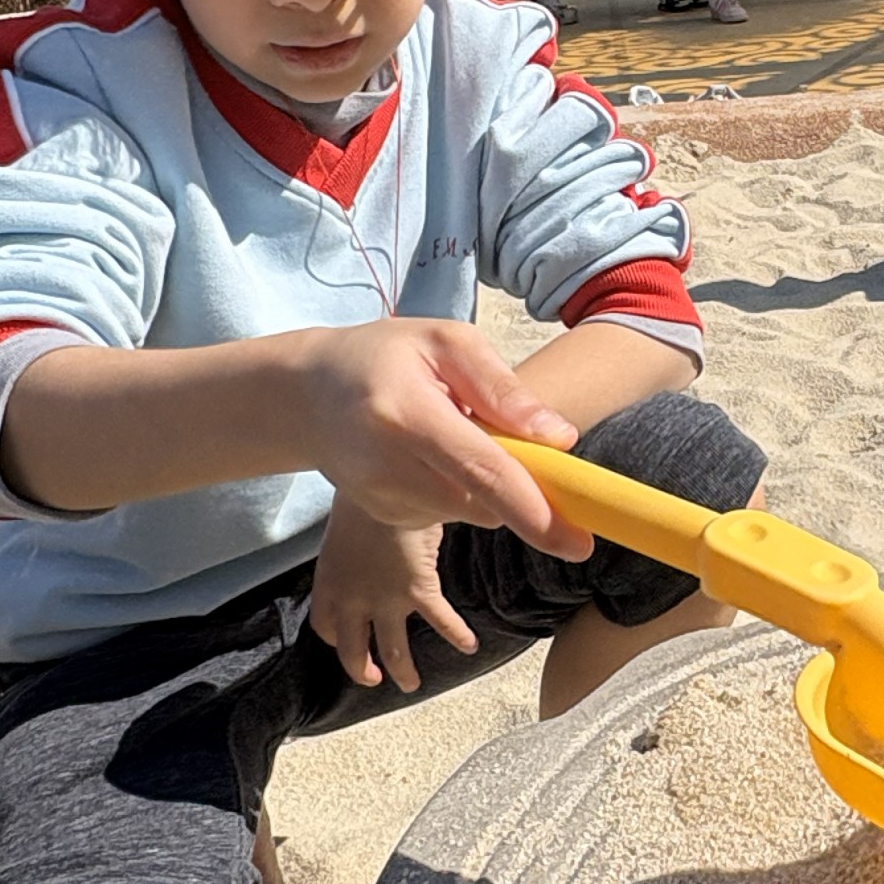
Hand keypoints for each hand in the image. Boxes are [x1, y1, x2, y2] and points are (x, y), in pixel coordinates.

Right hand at [296, 318, 591, 557]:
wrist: (306, 394)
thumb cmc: (384, 356)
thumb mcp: (446, 342)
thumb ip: (503, 388)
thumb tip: (559, 438)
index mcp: (407, 414)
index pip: (481, 469)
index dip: (532, 508)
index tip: (577, 541)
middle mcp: (389, 467)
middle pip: (485, 500)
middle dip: (517, 482)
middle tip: (496, 429)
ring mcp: (383, 500)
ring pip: (472, 510)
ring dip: (482, 481)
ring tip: (447, 431)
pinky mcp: (386, 518)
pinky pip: (450, 512)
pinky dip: (458, 488)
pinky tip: (427, 453)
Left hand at [309, 503, 476, 690]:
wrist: (380, 485)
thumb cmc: (361, 496)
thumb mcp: (345, 529)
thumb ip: (355, 550)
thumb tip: (370, 547)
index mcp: (329, 583)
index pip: (325, 626)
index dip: (336, 638)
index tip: (346, 639)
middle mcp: (351, 599)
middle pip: (351, 650)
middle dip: (362, 670)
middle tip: (373, 678)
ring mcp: (383, 600)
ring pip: (392, 650)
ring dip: (402, 670)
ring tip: (410, 684)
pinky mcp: (415, 591)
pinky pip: (439, 620)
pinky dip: (456, 634)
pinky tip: (468, 645)